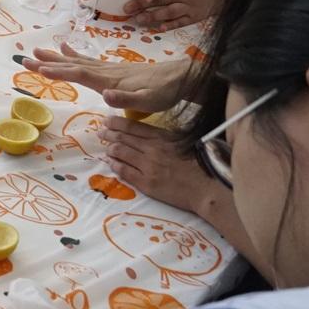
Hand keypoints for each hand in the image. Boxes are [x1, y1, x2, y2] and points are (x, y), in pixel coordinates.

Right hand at [22, 44, 191, 112]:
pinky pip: (86, 61)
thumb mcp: (148, 101)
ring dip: (54, 58)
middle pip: (71, 65)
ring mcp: (107, 69)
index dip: (59, 72)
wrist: (179, 77)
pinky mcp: (112, 69)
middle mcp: (104, 72)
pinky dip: (73, 54)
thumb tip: (106, 95)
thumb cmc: (164, 93)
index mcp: (109, 80)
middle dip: (48, 63)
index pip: (79, 74)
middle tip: (25, 59)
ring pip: (76, 62)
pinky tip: (64, 49)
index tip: (38, 69)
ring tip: (36, 51)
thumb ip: (126, 98)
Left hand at [100, 115, 216, 211]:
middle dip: (108, 133)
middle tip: (101, 132)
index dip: (115, 122)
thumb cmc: (200, 163)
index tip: (107, 121)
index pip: (132, 126)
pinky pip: (124, 171)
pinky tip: (111, 162)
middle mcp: (151, 149)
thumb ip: (164, 135)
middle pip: (122, 138)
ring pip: (120, 152)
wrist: (208, 188)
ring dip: (109, 148)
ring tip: (105, 147)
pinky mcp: (146, 183)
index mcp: (161, 137)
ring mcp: (147, 167)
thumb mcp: (183, 141)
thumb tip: (148, 131)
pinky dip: (114, 165)